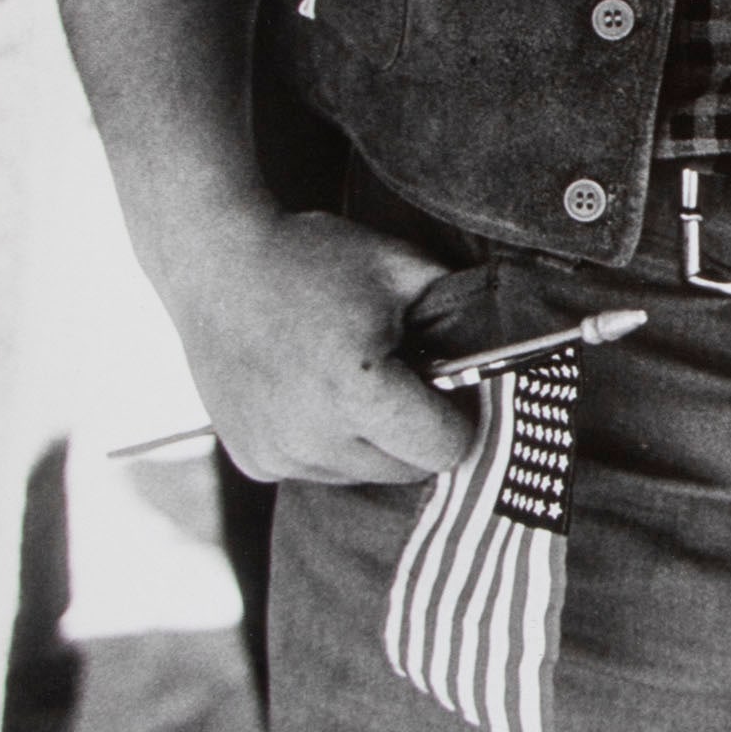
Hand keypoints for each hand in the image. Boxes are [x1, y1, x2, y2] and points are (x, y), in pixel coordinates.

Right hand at [165, 207, 474, 483]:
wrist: (214, 261)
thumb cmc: (314, 258)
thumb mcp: (400, 267)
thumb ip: (462, 309)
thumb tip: (516, 341)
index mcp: (358, 390)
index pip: (447, 448)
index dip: (458, 416)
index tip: (445, 383)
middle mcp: (314, 436)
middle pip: (408, 468)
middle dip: (416, 430)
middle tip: (397, 376)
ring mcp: (279, 454)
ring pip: (363, 473)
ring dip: (371, 440)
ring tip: (348, 378)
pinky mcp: (254, 461)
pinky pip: (318, 469)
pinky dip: (327, 442)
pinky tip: (308, 391)